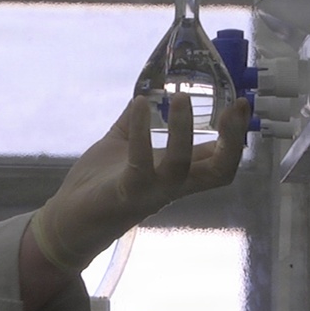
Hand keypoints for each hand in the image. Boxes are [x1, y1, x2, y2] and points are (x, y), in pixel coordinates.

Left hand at [30, 93, 250, 272]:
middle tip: (235, 107)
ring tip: (181, 98)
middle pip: (220, 172)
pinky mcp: (125, 193)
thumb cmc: (100, 184)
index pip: (220, 159)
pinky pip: (140, 164)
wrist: (66, 220)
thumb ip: (137, 123)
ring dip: (184, 131)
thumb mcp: (124, 145)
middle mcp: (173, 187)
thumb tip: (147, 90)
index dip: (236, 134)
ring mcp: (151, 192)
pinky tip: (138, 105)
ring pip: (181, 166)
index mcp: (179, 176)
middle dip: (232, 140)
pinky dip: (141, 131)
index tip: (243, 103)